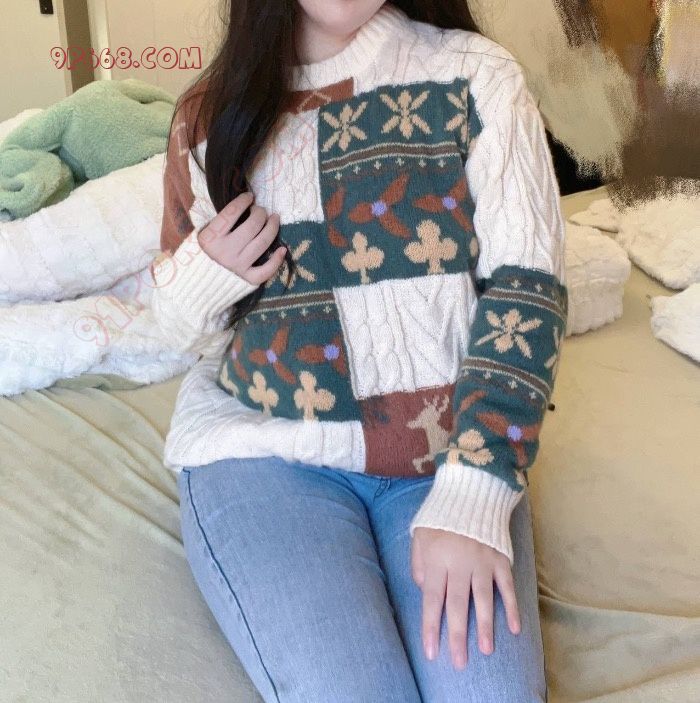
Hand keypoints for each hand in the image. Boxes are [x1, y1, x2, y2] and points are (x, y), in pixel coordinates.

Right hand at [198, 191, 285, 284]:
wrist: (196, 288)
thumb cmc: (198, 258)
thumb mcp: (198, 238)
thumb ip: (214, 224)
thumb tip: (235, 207)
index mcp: (210, 238)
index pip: (231, 213)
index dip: (243, 201)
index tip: (250, 196)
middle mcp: (225, 251)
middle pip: (252, 226)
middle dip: (260, 213)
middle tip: (261, 210)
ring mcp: (238, 266)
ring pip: (262, 242)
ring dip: (272, 227)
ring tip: (274, 219)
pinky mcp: (247, 280)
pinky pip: (267, 270)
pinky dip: (277, 260)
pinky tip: (282, 249)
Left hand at [410, 527, 520, 669]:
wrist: (470, 493)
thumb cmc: (440, 518)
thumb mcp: (419, 535)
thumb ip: (418, 563)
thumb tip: (422, 589)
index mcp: (437, 560)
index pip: (432, 599)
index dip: (431, 627)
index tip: (432, 652)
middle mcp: (460, 564)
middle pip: (458, 605)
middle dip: (458, 636)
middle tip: (459, 662)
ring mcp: (482, 562)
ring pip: (483, 599)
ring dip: (485, 626)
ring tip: (485, 650)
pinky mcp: (500, 559)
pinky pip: (507, 586)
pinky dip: (512, 607)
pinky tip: (514, 628)